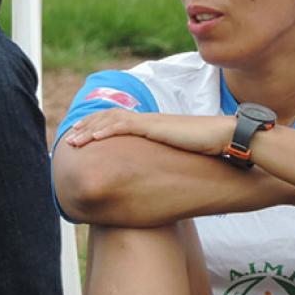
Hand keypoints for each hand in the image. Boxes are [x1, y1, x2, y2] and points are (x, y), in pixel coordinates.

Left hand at [65, 109, 233, 156]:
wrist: (226, 139)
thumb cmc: (208, 150)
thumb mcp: (179, 156)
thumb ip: (164, 161)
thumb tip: (156, 176)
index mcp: (151, 126)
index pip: (118, 122)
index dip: (97, 127)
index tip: (82, 137)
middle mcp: (148, 120)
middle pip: (108, 118)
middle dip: (86, 127)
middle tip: (68, 140)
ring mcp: (150, 122)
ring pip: (111, 121)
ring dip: (89, 130)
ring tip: (73, 141)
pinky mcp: (156, 127)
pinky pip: (126, 126)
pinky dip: (106, 131)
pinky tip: (93, 139)